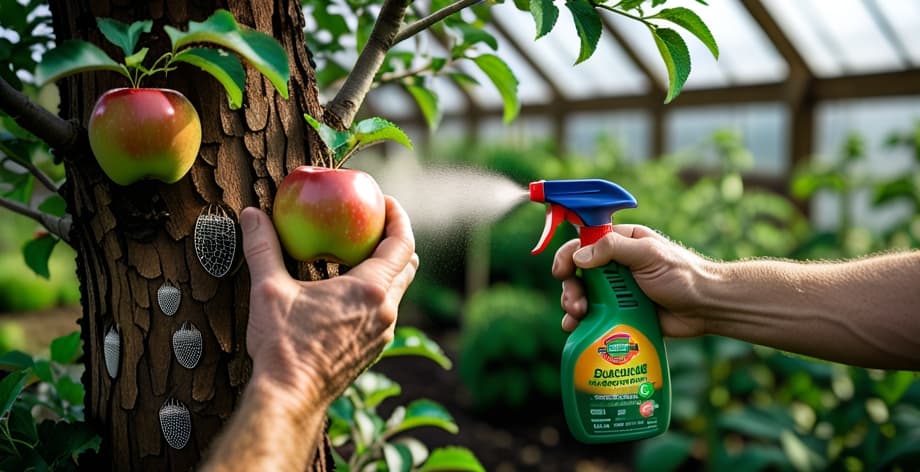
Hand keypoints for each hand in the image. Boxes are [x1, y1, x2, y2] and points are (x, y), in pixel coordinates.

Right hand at [240, 196, 418, 407]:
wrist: (289, 399)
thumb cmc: (283, 345)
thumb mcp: (268, 290)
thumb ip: (263, 247)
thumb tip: (250, 214)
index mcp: (371, 290)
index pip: (402, 243)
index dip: (399, 217)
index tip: (386, 201)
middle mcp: (387, 311)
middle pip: (407, 265)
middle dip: (396, 241)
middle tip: (373, 225)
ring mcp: (383, 334)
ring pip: (398, 291)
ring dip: (385, 269)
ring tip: (357, 255)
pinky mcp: (373, 350)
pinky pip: (384, 312)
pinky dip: (374, 294)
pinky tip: (345, 291)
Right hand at [552, 224, 709, 337]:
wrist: (707, 308)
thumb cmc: (683, 274)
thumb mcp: (649, 254)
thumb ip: (614, 249)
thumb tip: (579, 256)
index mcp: (621, 244)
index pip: (583, 244)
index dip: (568, 256)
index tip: (561, 271)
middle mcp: (615, 267)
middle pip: (578, 274)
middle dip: (570, 288)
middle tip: (576, 304)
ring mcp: (616, 293)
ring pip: (583, 297)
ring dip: (573, 306)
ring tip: (576, 319)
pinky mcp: (620, 315)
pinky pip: (594, 319)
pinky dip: (581, 324)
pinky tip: (576, 331)